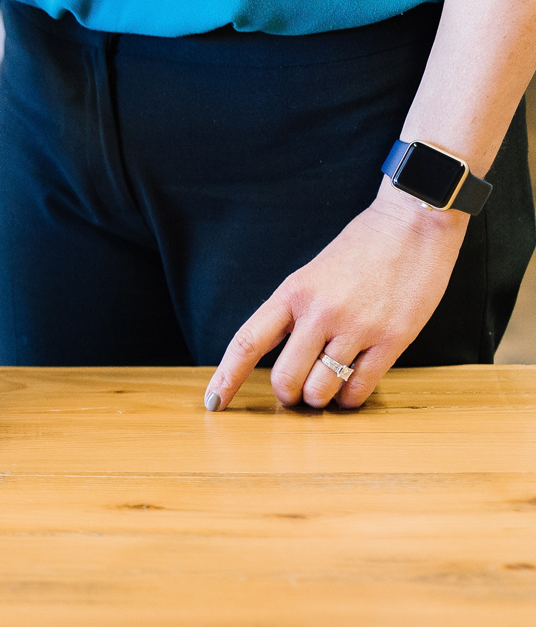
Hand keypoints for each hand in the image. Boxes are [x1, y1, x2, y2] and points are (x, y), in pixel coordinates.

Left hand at [205, 182, 468, 410]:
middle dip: (287, 395)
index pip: (247, 343)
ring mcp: (357, 327)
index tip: (213, 402)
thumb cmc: (360, 250)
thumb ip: (293, 313)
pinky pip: (359, 387)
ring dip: (320, 400)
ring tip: (326, 391)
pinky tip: (350, 390)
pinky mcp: (393, 339)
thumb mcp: (311, 276)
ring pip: (321, 389)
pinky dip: (350, 398)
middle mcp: (319, 312)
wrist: (413, 224)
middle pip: (285, 378)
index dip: (226, 378)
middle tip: (296, 394)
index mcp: (292, 293)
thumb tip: (278, 357)